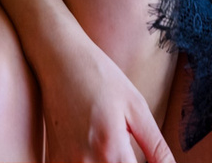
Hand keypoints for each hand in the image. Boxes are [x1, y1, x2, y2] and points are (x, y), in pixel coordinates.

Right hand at [40, 36, 175, 162]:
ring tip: (111, 143)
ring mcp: (65, 162)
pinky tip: (95, 147)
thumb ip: (157, 148)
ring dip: (110, 162)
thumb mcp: (137, 108)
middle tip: (128, 145)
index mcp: (111, 151)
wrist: (60, 60)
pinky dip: (91, 162)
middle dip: (127, 162)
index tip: (144, 157)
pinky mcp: (55, 159)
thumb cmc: (101, 77)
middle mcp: (85, 162)